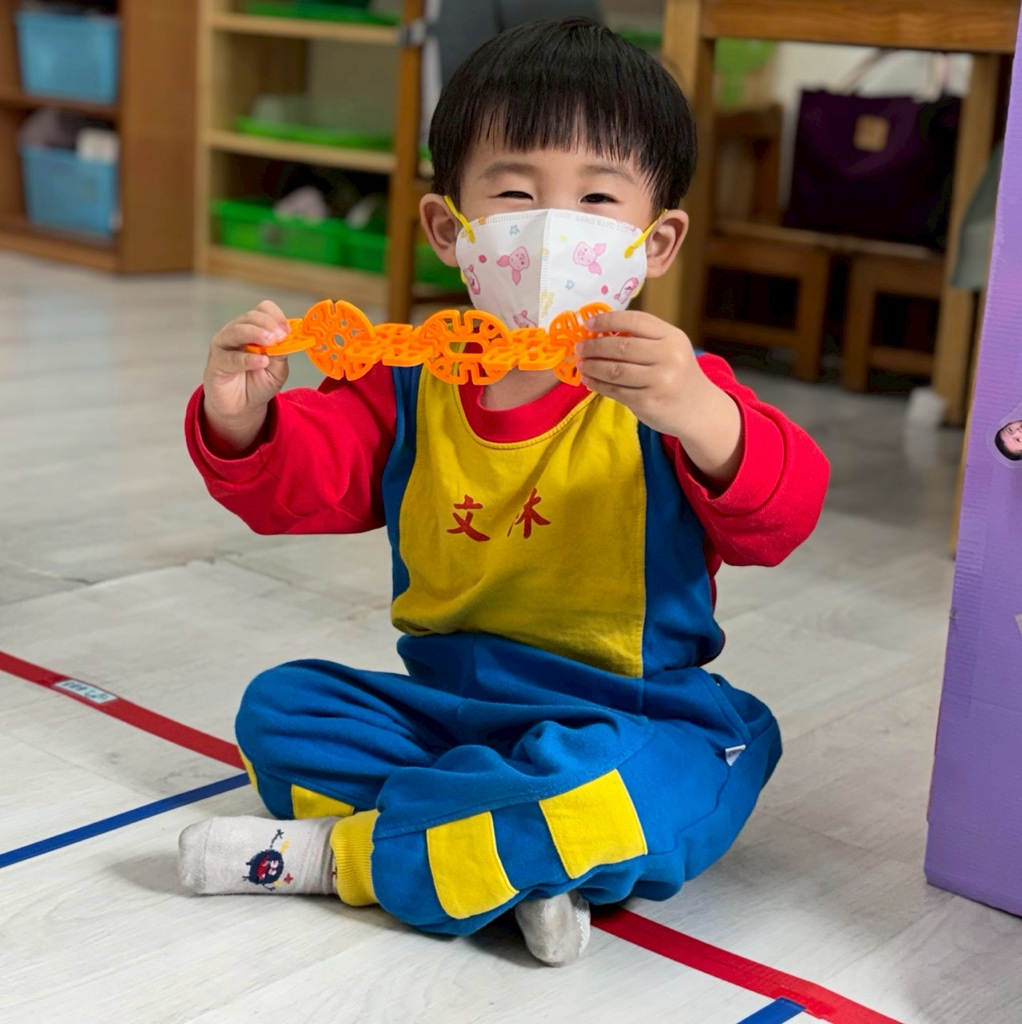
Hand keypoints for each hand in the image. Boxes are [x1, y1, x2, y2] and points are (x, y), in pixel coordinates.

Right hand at [202, 300, 290, 453]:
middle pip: (251, 317)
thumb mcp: (278, 369)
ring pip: (237, 331)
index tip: (288, 330)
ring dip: (256, 334)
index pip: (263, 310)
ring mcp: (224, 345)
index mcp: (255, 329)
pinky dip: (247, 359)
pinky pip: (231, 357)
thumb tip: (287, 338)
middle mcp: (238, 332)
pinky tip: (261, 361)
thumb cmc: (259, 383)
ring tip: (272, 343)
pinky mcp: (216, 362)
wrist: (242, 407)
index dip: (276, 316)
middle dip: (268, 324)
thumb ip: (281, 353)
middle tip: (281, 336)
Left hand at [576, 310, 742, 488]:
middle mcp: (669, 357)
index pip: (635, 321)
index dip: (607, 320)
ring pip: (615, 370)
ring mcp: (659, 381)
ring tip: (581, 364)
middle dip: (594, 346)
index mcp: (672, 337)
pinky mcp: (648, 402)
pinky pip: (616, 391)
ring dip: (592, 367)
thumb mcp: (669, 348)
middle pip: (621, 347)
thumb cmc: (676, 374)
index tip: (588, 324)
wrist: (698, 410)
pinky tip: (589, 381)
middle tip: (580, 348)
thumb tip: (599, 331)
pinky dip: (598, 385)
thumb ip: (642, 338)